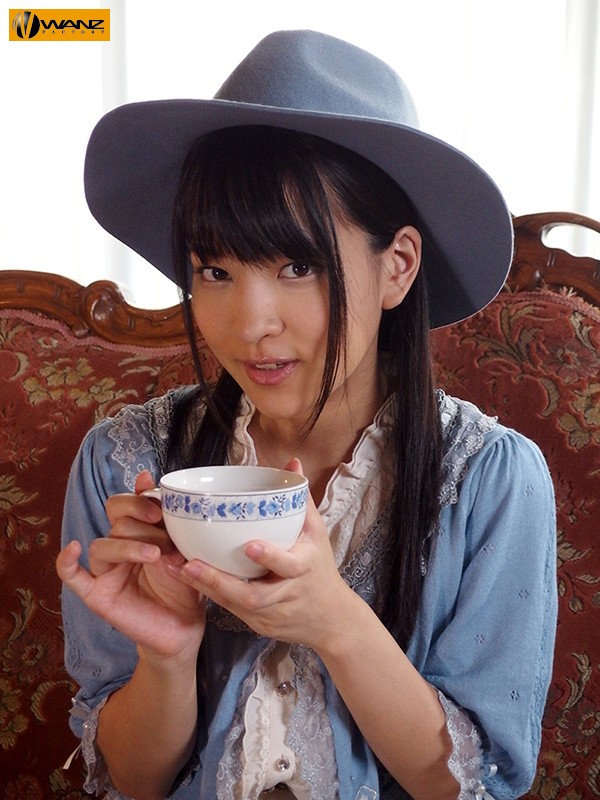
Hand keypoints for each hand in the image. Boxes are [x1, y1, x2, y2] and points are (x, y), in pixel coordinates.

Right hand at [56, 470, 205, 661]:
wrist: (185, 628)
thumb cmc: (186, 585)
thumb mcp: (183, 548)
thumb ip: (165, 516)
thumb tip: (145, 475)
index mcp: (136, 533)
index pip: (122, 504)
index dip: (137, 501)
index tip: (160, 509)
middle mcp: (118, 548)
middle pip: (117, 523)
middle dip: (145, 528)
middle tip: (168, 541)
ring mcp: (105, 572)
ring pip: (102, 546)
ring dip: (128, 547)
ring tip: (155, 556)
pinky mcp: (97, 595)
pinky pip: (72, 577)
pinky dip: (66, 562)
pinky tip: (73, 550)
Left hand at [174, 459, 357, 650]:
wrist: (330, 619)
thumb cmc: (320, 568)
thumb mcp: (316, 533)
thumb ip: (300, 499)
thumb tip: (292, 463)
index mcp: (304, 569)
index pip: (288, 565)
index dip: (270, 558)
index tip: (249, 546)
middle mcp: (287, 594)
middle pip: (253, 595)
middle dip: (220, 581)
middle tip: (191, 563)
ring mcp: (271, 614)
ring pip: (236, 605)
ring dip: (207, 587)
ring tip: (180, 569)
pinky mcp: (258, 625)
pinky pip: (232, 611)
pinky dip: (210, 595)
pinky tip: (187, 579)